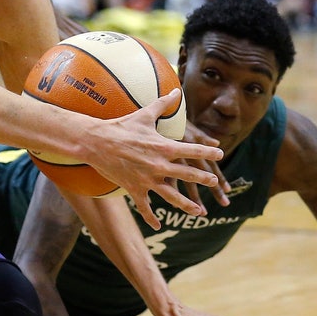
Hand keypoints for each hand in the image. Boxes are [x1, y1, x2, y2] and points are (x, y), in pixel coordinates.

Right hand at [85, 90, 223, 227]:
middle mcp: (159, 165)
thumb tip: (176, 89)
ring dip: (187, 205)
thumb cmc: (121, 126)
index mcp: (163, 147)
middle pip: (187, 175)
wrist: (96, 141)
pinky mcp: (134, 189)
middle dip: (204, 180)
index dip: (208, 152)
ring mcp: (147, 179)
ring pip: (172, 196)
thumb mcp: (144, 114)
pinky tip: (159, 226)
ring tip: (199, 212)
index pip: (192, 150)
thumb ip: (163, 104)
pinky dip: (151, 218)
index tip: (220, 154)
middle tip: (214, 182)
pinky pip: (145, 207)